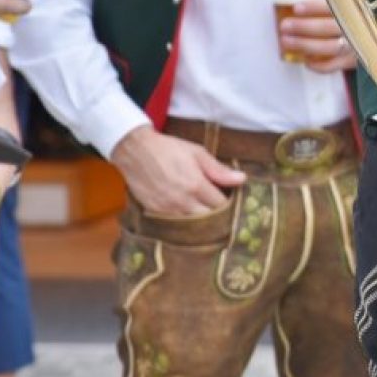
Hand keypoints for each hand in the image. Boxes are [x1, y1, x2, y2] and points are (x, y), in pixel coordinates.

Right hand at [110, 125, 245, 216]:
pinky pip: (175, 227)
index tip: (231, 201)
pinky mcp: (155, 213)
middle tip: (223, 212)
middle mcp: (182, 201)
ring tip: (208, 216)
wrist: (134, 150)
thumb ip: (219, 169)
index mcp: (195, 185)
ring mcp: (167, 209)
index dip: (229, 205)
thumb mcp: (197, 153)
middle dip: (219, 218)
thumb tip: (242, 179)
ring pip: (193, 228)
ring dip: (203, 224)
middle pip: (209, 221)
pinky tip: (190, 218)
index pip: (222, 205)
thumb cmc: (168, 149)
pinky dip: (185, 226)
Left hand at [279, 0, 357, 72]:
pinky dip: (319, 66)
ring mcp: (356, 45)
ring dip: (305, 45)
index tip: (296, 8)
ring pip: (330, 47)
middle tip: (285, 26)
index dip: (314, 7)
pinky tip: (306, 61)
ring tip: (287, 41)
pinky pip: (335, 66)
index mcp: (354, 9)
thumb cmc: (353, 16)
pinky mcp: (354, 61)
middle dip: (303, 27)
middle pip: (328, 27)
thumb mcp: (345, 2)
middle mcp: (356, 27)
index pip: (333, 6)